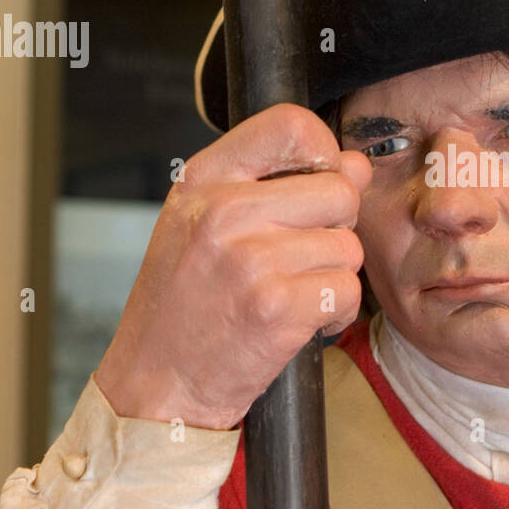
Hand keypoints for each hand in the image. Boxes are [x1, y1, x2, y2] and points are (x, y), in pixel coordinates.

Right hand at [94, 103, 371, 429]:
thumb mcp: (208, 226)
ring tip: (290, 294)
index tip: (320, 179)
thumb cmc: (183, 304)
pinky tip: (299, 322)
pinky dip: (335, 313)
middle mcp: (224, 212)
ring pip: (349, 246)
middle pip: (339, 190)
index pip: (289, 123)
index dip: (324, 149)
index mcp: (204, 181)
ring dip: (334, 276)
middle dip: (336, 226)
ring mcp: (251, 259)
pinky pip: (348, 291)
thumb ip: (278, 186)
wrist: (153, 385)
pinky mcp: (277, 307)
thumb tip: (355, 164)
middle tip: (301, 257)